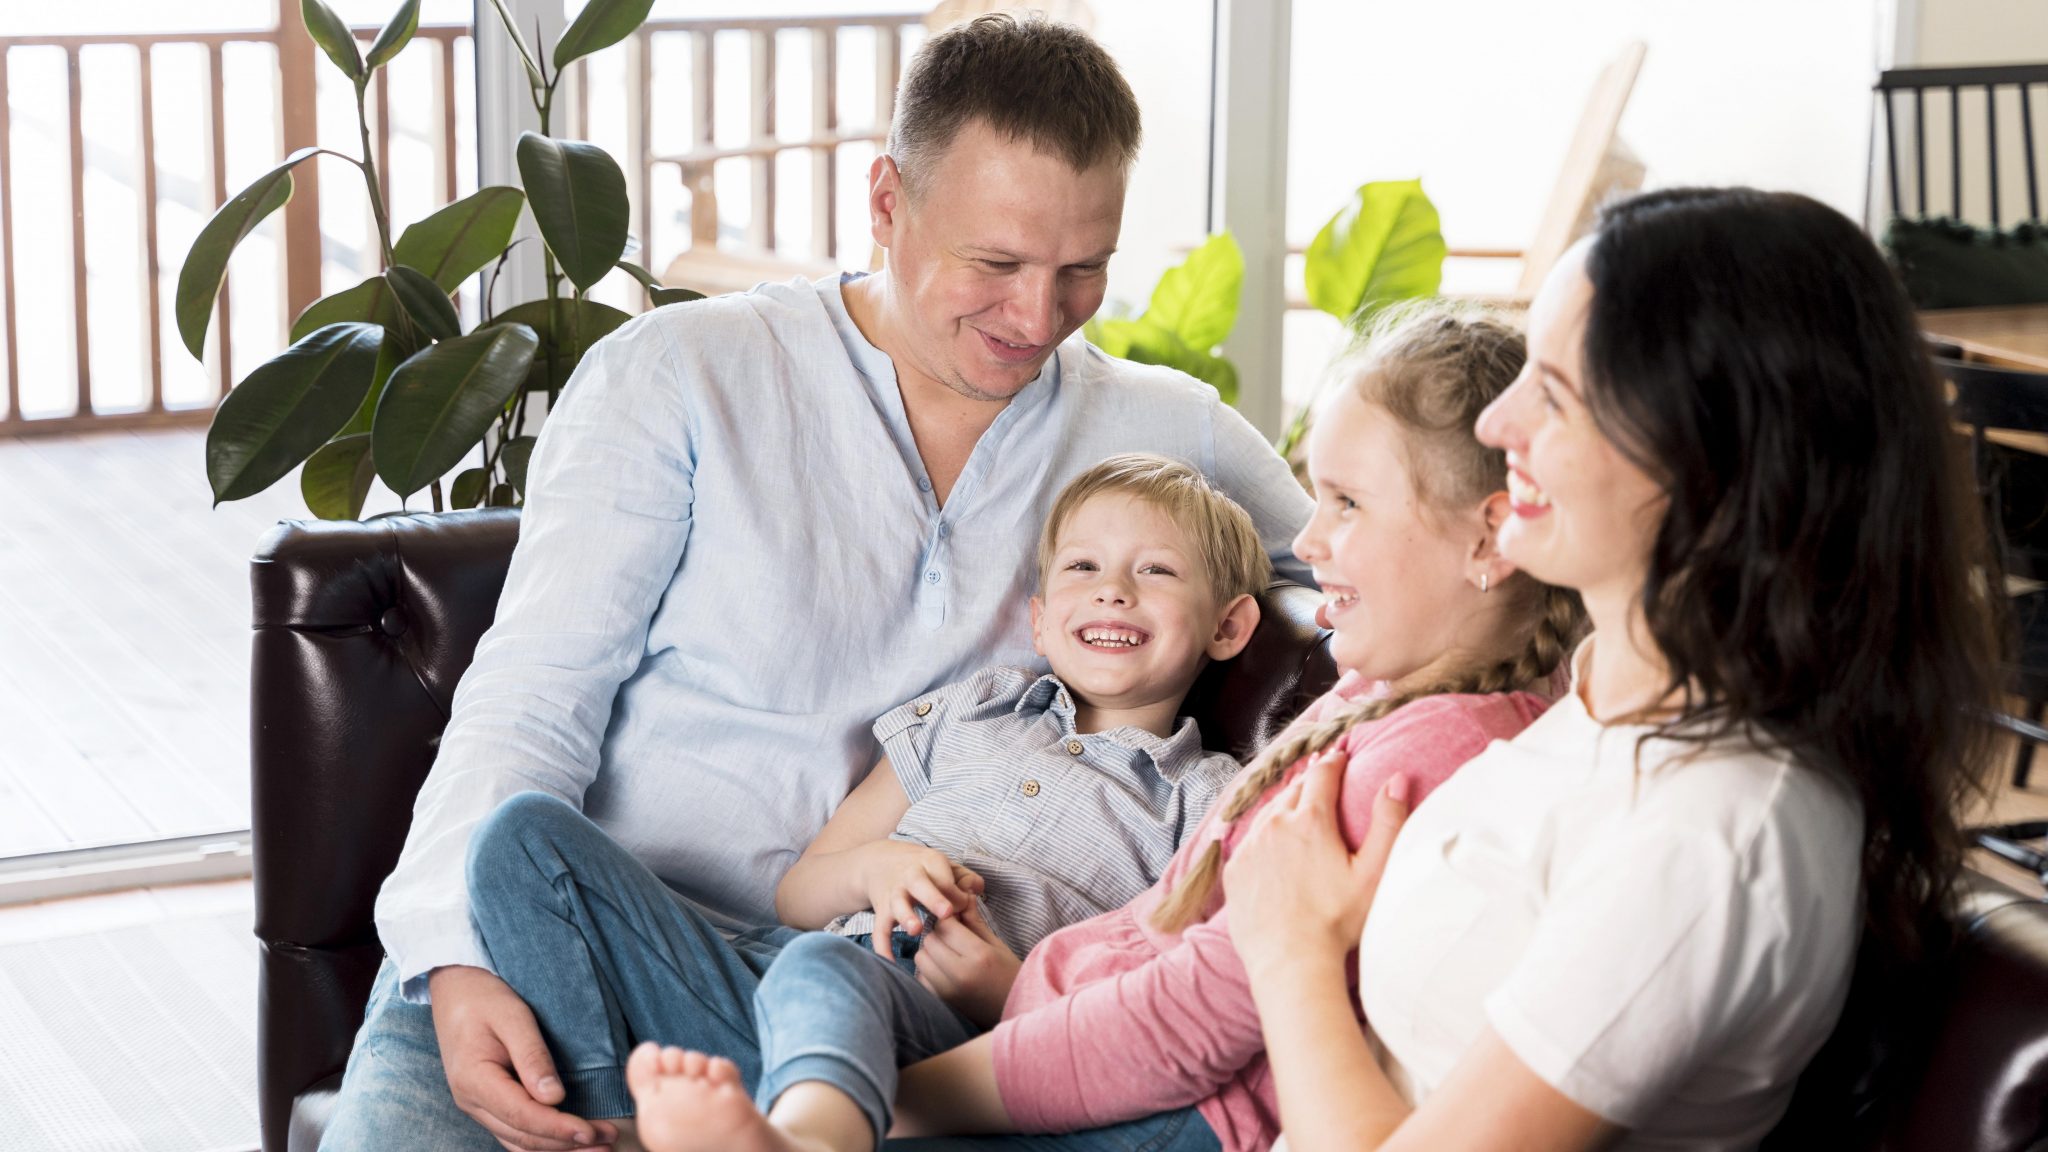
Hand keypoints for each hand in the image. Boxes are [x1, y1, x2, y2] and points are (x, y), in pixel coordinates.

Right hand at [428, 965, 618, 1151]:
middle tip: (609, 1141)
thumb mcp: (512, 1016)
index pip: (521, 1115)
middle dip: (566, 1143)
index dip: (557, 1128)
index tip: (591, 1131)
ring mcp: (477, 1107)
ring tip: (599, 1148)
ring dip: (557, 1149)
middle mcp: (472, 1101)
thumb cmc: (485, 998)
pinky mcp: (488, 1105)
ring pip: (518, 1142)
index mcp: (474, 1080)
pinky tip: (570, 1144)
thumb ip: (532, 1056)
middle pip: (522, 1136)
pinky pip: (515, 1134)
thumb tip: (555, 1098)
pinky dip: (543, 1143)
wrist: (455, 992)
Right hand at [859, 842, 984, 958]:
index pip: (945, 879)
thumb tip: (975, 890)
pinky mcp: (881, 911)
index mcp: (929, 864)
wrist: (881, 863)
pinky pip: (880, 930)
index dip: (957, 895)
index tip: (965, 907)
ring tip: (916, 930)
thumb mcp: (945, 866)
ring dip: (906, 917)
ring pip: (897, 904)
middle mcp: (909, 876)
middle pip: (919, 884)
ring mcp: (893, 894)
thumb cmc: (924, 870)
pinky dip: (882, 947)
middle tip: (946, 913)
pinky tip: (891, 962)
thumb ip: (965, 878)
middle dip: (933, 898)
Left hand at [914, 902, 1020, 1026]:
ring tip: (946, 954)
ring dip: (930, 952)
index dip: (948, 918)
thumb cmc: (1011, 974)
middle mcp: (959, 974)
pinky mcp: (941, 1003)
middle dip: (938, 934)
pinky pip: (920, 979)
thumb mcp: (997, 944)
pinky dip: (927, 971)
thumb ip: (974, 921)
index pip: (945, 925)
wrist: (1017, 1010)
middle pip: (930, 941)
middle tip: (951, 937)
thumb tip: (963, 895)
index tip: (954, 919)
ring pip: (921, 958)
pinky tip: (943, 971)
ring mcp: (947, 991)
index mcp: (978, 955)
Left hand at [1223, 749, 1409, 980]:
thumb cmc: (1337, 922)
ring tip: (1297, 804)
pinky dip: (1264, 835)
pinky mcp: (1234, 870)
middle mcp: (1274, 825)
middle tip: (1320, 774)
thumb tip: (1396, 779)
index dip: (1333, 762)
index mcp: (1310, 820)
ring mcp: (1250, 847)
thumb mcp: (1373, 872)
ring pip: (1268, 813)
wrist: (1289, 961)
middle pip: (1293, 790)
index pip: (1322, 775)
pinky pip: (1250, 840)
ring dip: (1284, 805)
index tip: (1340, 754)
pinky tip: (1273, 843)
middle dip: (1309, 780)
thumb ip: (1388, 822)